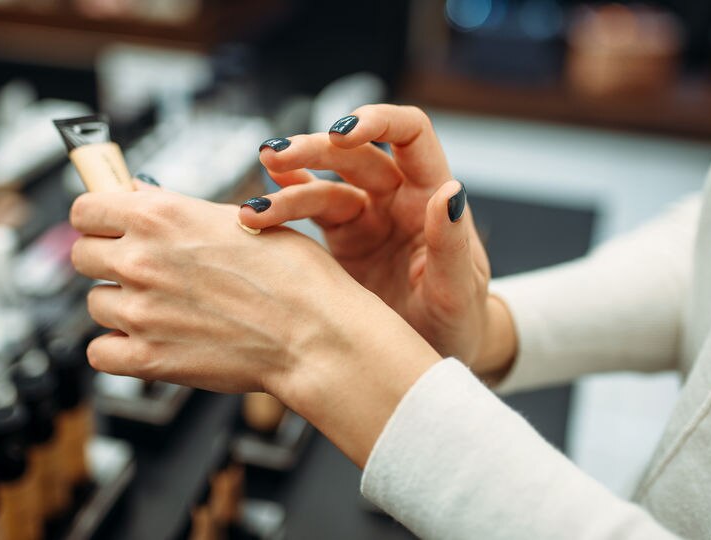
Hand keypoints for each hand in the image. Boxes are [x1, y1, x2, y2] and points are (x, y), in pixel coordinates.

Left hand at [69, 186, 440, 463]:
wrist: (317, 334)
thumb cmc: (294, 275)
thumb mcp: (240, 218)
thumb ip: (177, 210)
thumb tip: (137, 198)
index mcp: (160, 216)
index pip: (84, 208)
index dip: (98, 217)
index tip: (109, 226)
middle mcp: (141, 259)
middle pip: (81, 255)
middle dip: (108, 259)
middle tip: (144, 269)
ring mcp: (140, 312)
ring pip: (94, 304)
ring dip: (121, 305)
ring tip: (165, 308)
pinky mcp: (148, 359)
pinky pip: (100, 353)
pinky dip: (119, 350)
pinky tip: (151, 340)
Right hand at [240, 105, 514, 374]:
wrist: (429, 361)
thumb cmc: (456, 323)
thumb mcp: (459, 291)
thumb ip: (451, 245)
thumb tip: (450, 191)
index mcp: (430, 196)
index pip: (410, 133)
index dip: (377, 121)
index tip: (341, 133)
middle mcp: (397, 196)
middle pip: (353, 153)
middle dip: (313, 151)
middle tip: (274, 157)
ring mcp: (366, 216)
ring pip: (323, 183)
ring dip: (287, 184)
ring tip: (252, 208)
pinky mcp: (342, 239)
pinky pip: (309, 211)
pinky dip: (283, 202)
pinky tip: (256, 206)